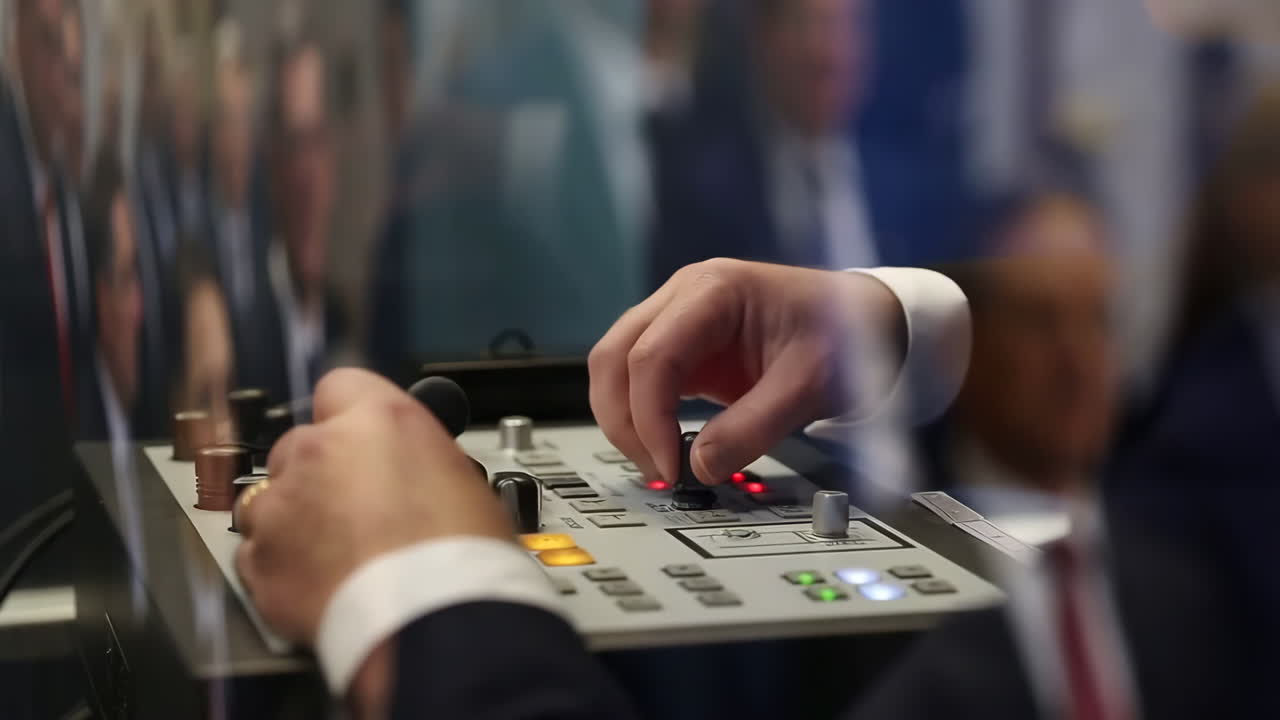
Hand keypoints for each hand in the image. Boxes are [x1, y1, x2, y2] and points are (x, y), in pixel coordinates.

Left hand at [235, 368, 510, 645]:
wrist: (433, 621)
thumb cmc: (461, 557)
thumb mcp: (461, 478)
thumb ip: (417, 458)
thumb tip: (411, 471)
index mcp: (378, 419)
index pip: (342, 386)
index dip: (349, 415)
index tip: (356, 438)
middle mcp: (320, 449)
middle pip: (299, 444)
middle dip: (319, 474)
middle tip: (354, 510)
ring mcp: (281, 505)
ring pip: (268, 497)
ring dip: (293, 518)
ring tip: (336, 552)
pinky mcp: (260, 560)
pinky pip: (256, 552)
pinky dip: (279, 565)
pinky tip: (318, 581)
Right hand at [589, 259, 903, 485]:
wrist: (866, 319)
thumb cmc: (844, 336)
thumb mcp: (807, 388)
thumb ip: (753, 429)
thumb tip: (700, 468)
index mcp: (715, 290)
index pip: (652, 355)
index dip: (649, 417)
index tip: (670, 464)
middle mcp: (684, 295)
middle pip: (615, 355)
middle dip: (623, 419)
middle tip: (657, 469)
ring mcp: (678, 316)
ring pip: (616, 366)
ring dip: (625, 418)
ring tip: (660, 463)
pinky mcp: (683, 344)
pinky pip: (639, 378)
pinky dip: (641, 414)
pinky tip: (664, 446)